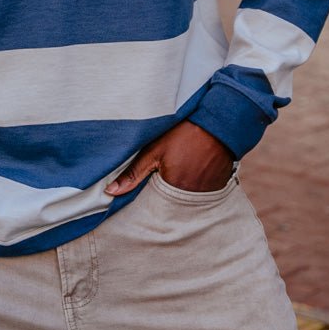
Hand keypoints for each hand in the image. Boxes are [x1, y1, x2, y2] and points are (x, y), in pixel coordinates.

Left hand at [105, 120, 234, 195]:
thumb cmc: (184, 134)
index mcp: (172, 189)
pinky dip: (195, 186)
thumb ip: (133, 173)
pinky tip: (193, 171)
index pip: (153, 204)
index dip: (148, 195)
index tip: (147, 184)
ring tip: (180, 172)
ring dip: (180, 191)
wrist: (218, 124)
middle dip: (163, 195)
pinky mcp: (217, 189)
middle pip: (170, 204)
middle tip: (163, 177)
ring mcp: (206, 195)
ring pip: (186, 200)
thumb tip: (110, 192)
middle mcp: (190, 198)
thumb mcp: (154, 150)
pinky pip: (201, 195)